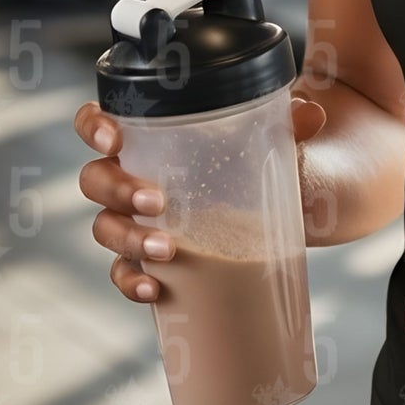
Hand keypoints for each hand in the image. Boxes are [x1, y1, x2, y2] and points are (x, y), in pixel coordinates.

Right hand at [74, 94, 328, 304]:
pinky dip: (131, 281)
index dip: (94, 125)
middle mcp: (136, 173)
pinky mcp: (154, 254)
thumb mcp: (279, 134)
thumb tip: (310, 115)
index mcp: (154, 134)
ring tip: (166, 249)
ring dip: (127, 239)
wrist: (289, 193)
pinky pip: (125, 271)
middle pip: (95, 178)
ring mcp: (140, 217)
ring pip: (105, 227)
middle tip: (157, 200)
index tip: (115, 138)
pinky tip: (153, 289)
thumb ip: (292, 120)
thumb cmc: (265, 151)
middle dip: (117, 190)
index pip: (101, 121)